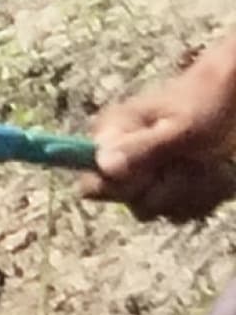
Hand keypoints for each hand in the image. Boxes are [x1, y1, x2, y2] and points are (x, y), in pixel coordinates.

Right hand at [88, 44, 235, 222]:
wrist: (230, 101)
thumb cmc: (204, 106)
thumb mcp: (179, 130)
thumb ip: (142, 148)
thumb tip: (103, 165)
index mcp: (111, 135)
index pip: (92, 182)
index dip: (121, 187)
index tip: (152, 173)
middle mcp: (121, 157)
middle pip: (130, 202)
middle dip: (168, 190)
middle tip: (190, 164)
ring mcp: (144, 175)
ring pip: (159, 209)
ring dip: (191, 193)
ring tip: (207, 165)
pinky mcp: (166, 188)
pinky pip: (178, 212)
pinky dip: (202, 198)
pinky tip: (210, 174)